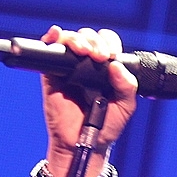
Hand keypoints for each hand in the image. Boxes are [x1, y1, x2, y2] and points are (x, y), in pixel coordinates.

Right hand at [40, 25, 138, 176]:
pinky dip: (53, 37)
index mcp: (106, 69)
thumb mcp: (125, 106)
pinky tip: (58, 35)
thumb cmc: (105, 126)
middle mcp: (87, 65)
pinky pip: (50, 50)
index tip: (111, 56)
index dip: (109, 43)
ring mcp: (69, 68)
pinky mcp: (52, 74)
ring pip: (71, 40)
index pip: (107, 44)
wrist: (83, 142)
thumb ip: (127, 86)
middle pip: (89, 38)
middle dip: (95, 41)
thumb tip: (116, 66)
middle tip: (99, 56)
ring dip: (78, 39)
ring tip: (84, 51)